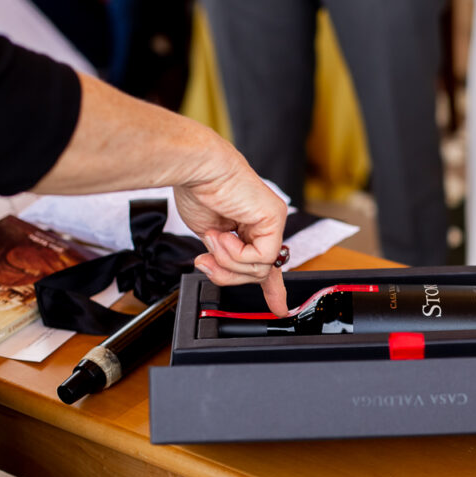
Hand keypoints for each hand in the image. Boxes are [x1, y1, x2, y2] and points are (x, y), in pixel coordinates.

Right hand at [173, 146, 288, 315]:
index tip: (278, 308)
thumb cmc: (197, 191)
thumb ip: (222, 257)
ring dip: (228, 261)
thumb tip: (220, 272)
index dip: (272, 288)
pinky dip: (237, 254)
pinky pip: (261, 259)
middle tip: (207, 262)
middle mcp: (265, 223)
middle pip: (258, 272)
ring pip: (259, 269)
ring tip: (213, 237)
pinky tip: (224, 235)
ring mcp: (273, 220)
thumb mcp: (210, 236)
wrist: (197, 168)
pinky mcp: (275, 218)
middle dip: (228, 274)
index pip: (265, 262)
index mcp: (251, 227)